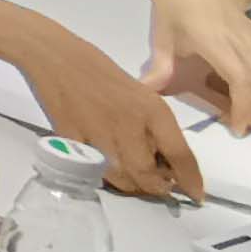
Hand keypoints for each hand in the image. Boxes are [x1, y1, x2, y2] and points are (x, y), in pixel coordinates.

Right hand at [1, 3, 203, 200]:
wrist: (54, 56)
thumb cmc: (101, 71)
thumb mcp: (141, 93)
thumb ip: (154, 126)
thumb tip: (164, 159)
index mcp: (151, 109)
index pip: (180, 155)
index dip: (191, 181)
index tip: (196, 195)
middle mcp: (130, 125)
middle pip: (149, 176)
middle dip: (157, 188)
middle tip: (159, 187)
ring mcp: (99, 135)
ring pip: (122, 180)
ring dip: (133, 186)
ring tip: (135, 179)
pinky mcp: (72, 142)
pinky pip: (95, 172)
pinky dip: (106, 176)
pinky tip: (107, 167)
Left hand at [144, 0, 250, 134]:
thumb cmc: (178, 3)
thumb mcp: (162, 31)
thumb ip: (159, 65)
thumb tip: (144, 93)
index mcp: (217, 42)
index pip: (242, 81)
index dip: (244, 108)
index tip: (236, 129)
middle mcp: (247, 46)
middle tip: (240, 122)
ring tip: (249, 113)